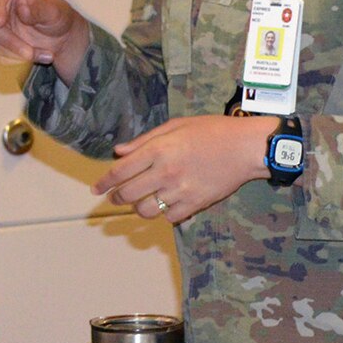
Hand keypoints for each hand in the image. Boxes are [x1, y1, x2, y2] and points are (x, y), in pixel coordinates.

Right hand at [0, 0, 88, 83]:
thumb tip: (22, 10)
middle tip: (30, 53)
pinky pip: (3, 55)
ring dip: (20, 53)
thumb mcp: (54, 11)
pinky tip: (40, 56)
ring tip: (47, 55)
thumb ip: (39, 9)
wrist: (60, 36)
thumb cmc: (56, 16)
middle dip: (11, 42)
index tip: (0, 23)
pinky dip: (22, 59)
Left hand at [93, 115, 276, 223]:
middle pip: (128, 194)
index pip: (120, 171)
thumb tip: (119, 152)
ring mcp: (180, 190)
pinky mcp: (196, 203)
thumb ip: (144, 140)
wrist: (247, 147)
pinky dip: (164, 214)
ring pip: (146, 210)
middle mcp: (165, 172)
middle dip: (116, 197)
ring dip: (138, 208)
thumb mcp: (176, 126)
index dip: (104, 182)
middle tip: (115, 197)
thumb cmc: (212, 130)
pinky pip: (170, 217)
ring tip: (139, 203)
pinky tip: (165, 205)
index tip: (96, 189)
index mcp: (158, 150)